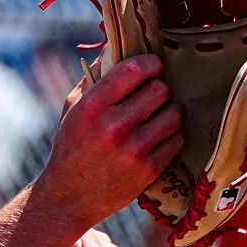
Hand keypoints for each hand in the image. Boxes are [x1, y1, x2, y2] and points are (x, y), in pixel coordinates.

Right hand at [33, 53, 183, 227]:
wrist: (69, 198)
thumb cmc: (71, 147)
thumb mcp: (73, 109)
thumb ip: (94, 79)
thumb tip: (116, 48)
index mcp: (92, 106)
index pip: (133, 70)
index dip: (151, 63)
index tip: (154, 66)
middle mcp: (114, 126)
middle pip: (160, 90)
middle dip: (159, 91)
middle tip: (153, 97)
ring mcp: (134, 149)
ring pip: (174, 114)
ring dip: (169, 113)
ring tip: (158, 118)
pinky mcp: (149, 170)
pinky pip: (177, 139)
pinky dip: (171, 137)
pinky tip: (158, 139)